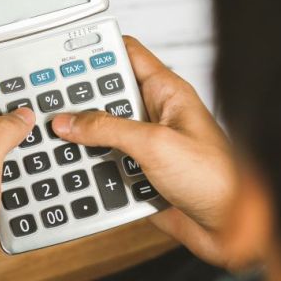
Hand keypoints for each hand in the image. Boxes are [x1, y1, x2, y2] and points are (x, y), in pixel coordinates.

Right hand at [51, 37, 241, 267]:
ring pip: (102, 137)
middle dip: (79, 105)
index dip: (94, 52)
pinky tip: (80, 176)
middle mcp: (155, 117)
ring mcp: (147, 148)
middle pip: (106, 99)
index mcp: (166, 93)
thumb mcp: (154, 144)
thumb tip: (69, 121)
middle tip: (48, 108)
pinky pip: (106, 170)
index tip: (62, 59)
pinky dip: (93, 175)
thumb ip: (107, 129)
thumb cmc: (216, 178)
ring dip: (84, 145)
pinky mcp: (140, 177)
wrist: (232, 228)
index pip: (126, 55)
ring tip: (58, 146)